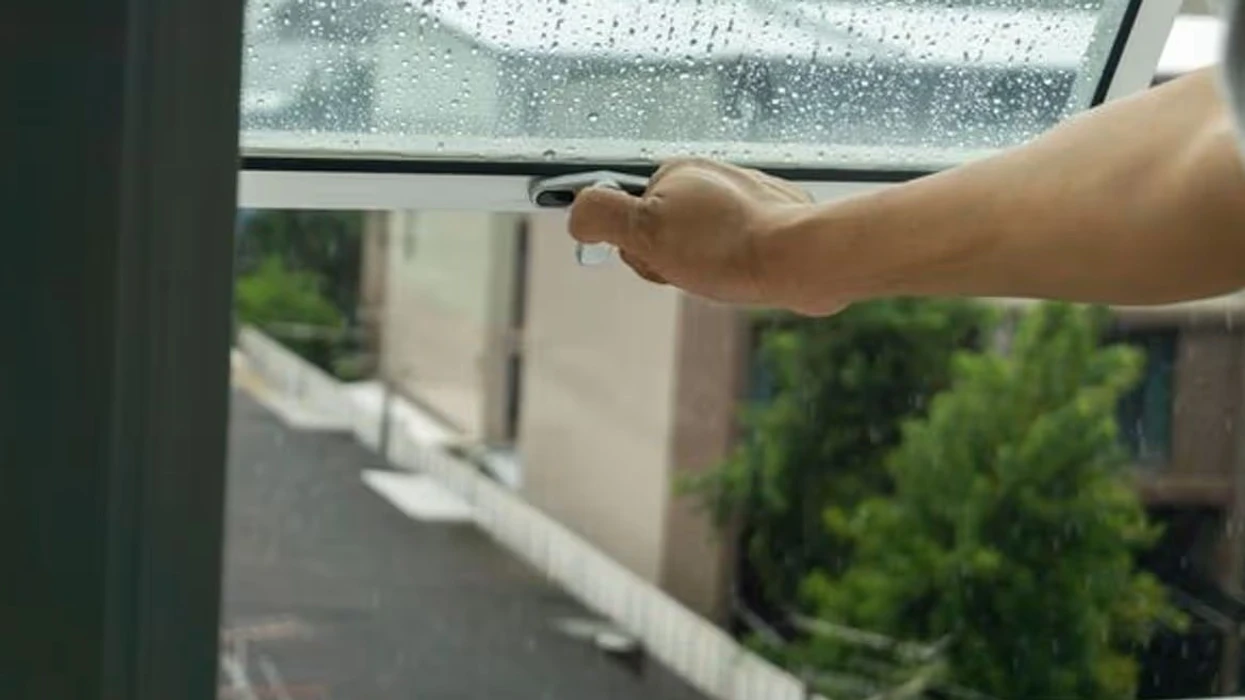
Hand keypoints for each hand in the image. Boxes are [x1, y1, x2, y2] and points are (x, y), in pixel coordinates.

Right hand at [568, 159, 843, 314]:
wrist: (804, 259)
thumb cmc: (725, 248)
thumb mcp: (645, 231)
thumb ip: (602, 216)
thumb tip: (576, 214)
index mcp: (679, 170)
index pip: (633, 217)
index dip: (640, 250)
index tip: (664, 259)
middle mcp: (713, 176)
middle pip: (667, 232)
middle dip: (672, 260)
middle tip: (695, 268)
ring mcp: (748, 197)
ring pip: (703, 246)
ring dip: (706, 267)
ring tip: (726, 273)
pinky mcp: (777, 221)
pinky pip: (739, 250)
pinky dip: (738, 267)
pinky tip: (749, 275)